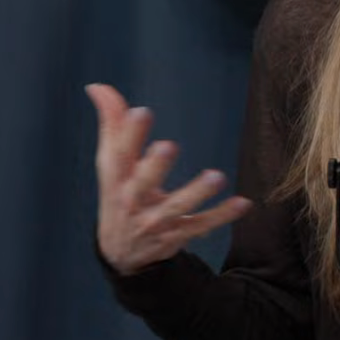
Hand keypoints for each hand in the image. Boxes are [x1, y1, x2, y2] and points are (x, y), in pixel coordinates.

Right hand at [88, 83, 253, 275]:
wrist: (121, 254)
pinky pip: (201, 225)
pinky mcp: (177, 234)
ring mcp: (156, 222)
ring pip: (177, 208)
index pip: (118, 157)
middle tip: (168, 146)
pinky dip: (221, 216)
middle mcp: (134, 202)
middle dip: (154, 167)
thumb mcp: (111, 166)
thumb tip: (97, 86)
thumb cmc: (119, 195)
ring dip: (197, 193)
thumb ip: (110, 124)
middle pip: (143, 185)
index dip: (127, 135)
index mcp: (116, 181)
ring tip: (216, 176)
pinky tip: (242, 203)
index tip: (140, 112)